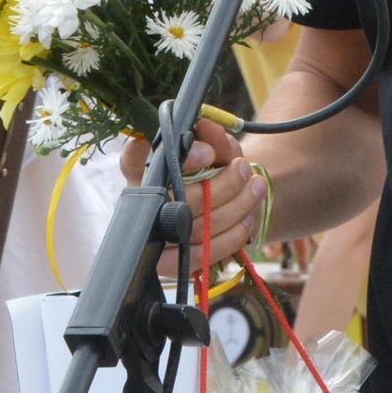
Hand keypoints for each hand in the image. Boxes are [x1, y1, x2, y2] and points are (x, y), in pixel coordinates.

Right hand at [118, 120, 266, 276]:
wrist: (222, 206)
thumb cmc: (211, 172)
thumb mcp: (216, 149)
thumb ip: (213, 139)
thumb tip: (207, 129)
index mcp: (140, 170)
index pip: (135, 161)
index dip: (169, 160)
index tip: (207, 153)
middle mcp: (141, 204)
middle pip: (177, 199)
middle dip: (219, 185)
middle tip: (243, 169)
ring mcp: (154, 238)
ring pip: (195, 229)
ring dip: (234, 207)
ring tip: (256, 187)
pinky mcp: (173, 263)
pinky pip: (204, 254)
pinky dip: (232, 235)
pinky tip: (247, 216)